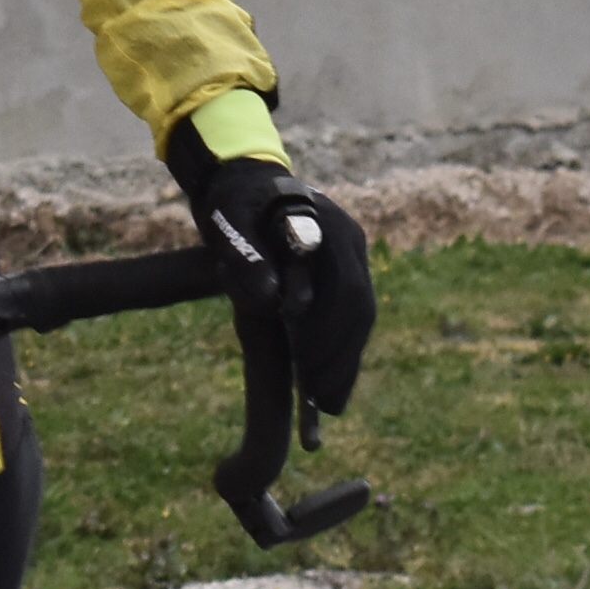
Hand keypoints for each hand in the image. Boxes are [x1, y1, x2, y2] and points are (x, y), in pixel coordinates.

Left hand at [171, 154, 375, 414]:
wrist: (244, 181)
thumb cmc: (234, 202)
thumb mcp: (229, 222)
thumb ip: (248, 255)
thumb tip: (274, 301)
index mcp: (329, 226)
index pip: (344, 288)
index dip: (330, 332)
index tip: (308, 369)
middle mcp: (351, 242)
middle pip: (359, 308)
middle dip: (341, 358)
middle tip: (324, 404)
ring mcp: (352, 258)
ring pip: (360, 318)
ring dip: (345, 363)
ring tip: (328, 407)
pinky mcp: (344, 274)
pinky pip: (350, 319)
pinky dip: (341, 353)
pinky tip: (329, 386)